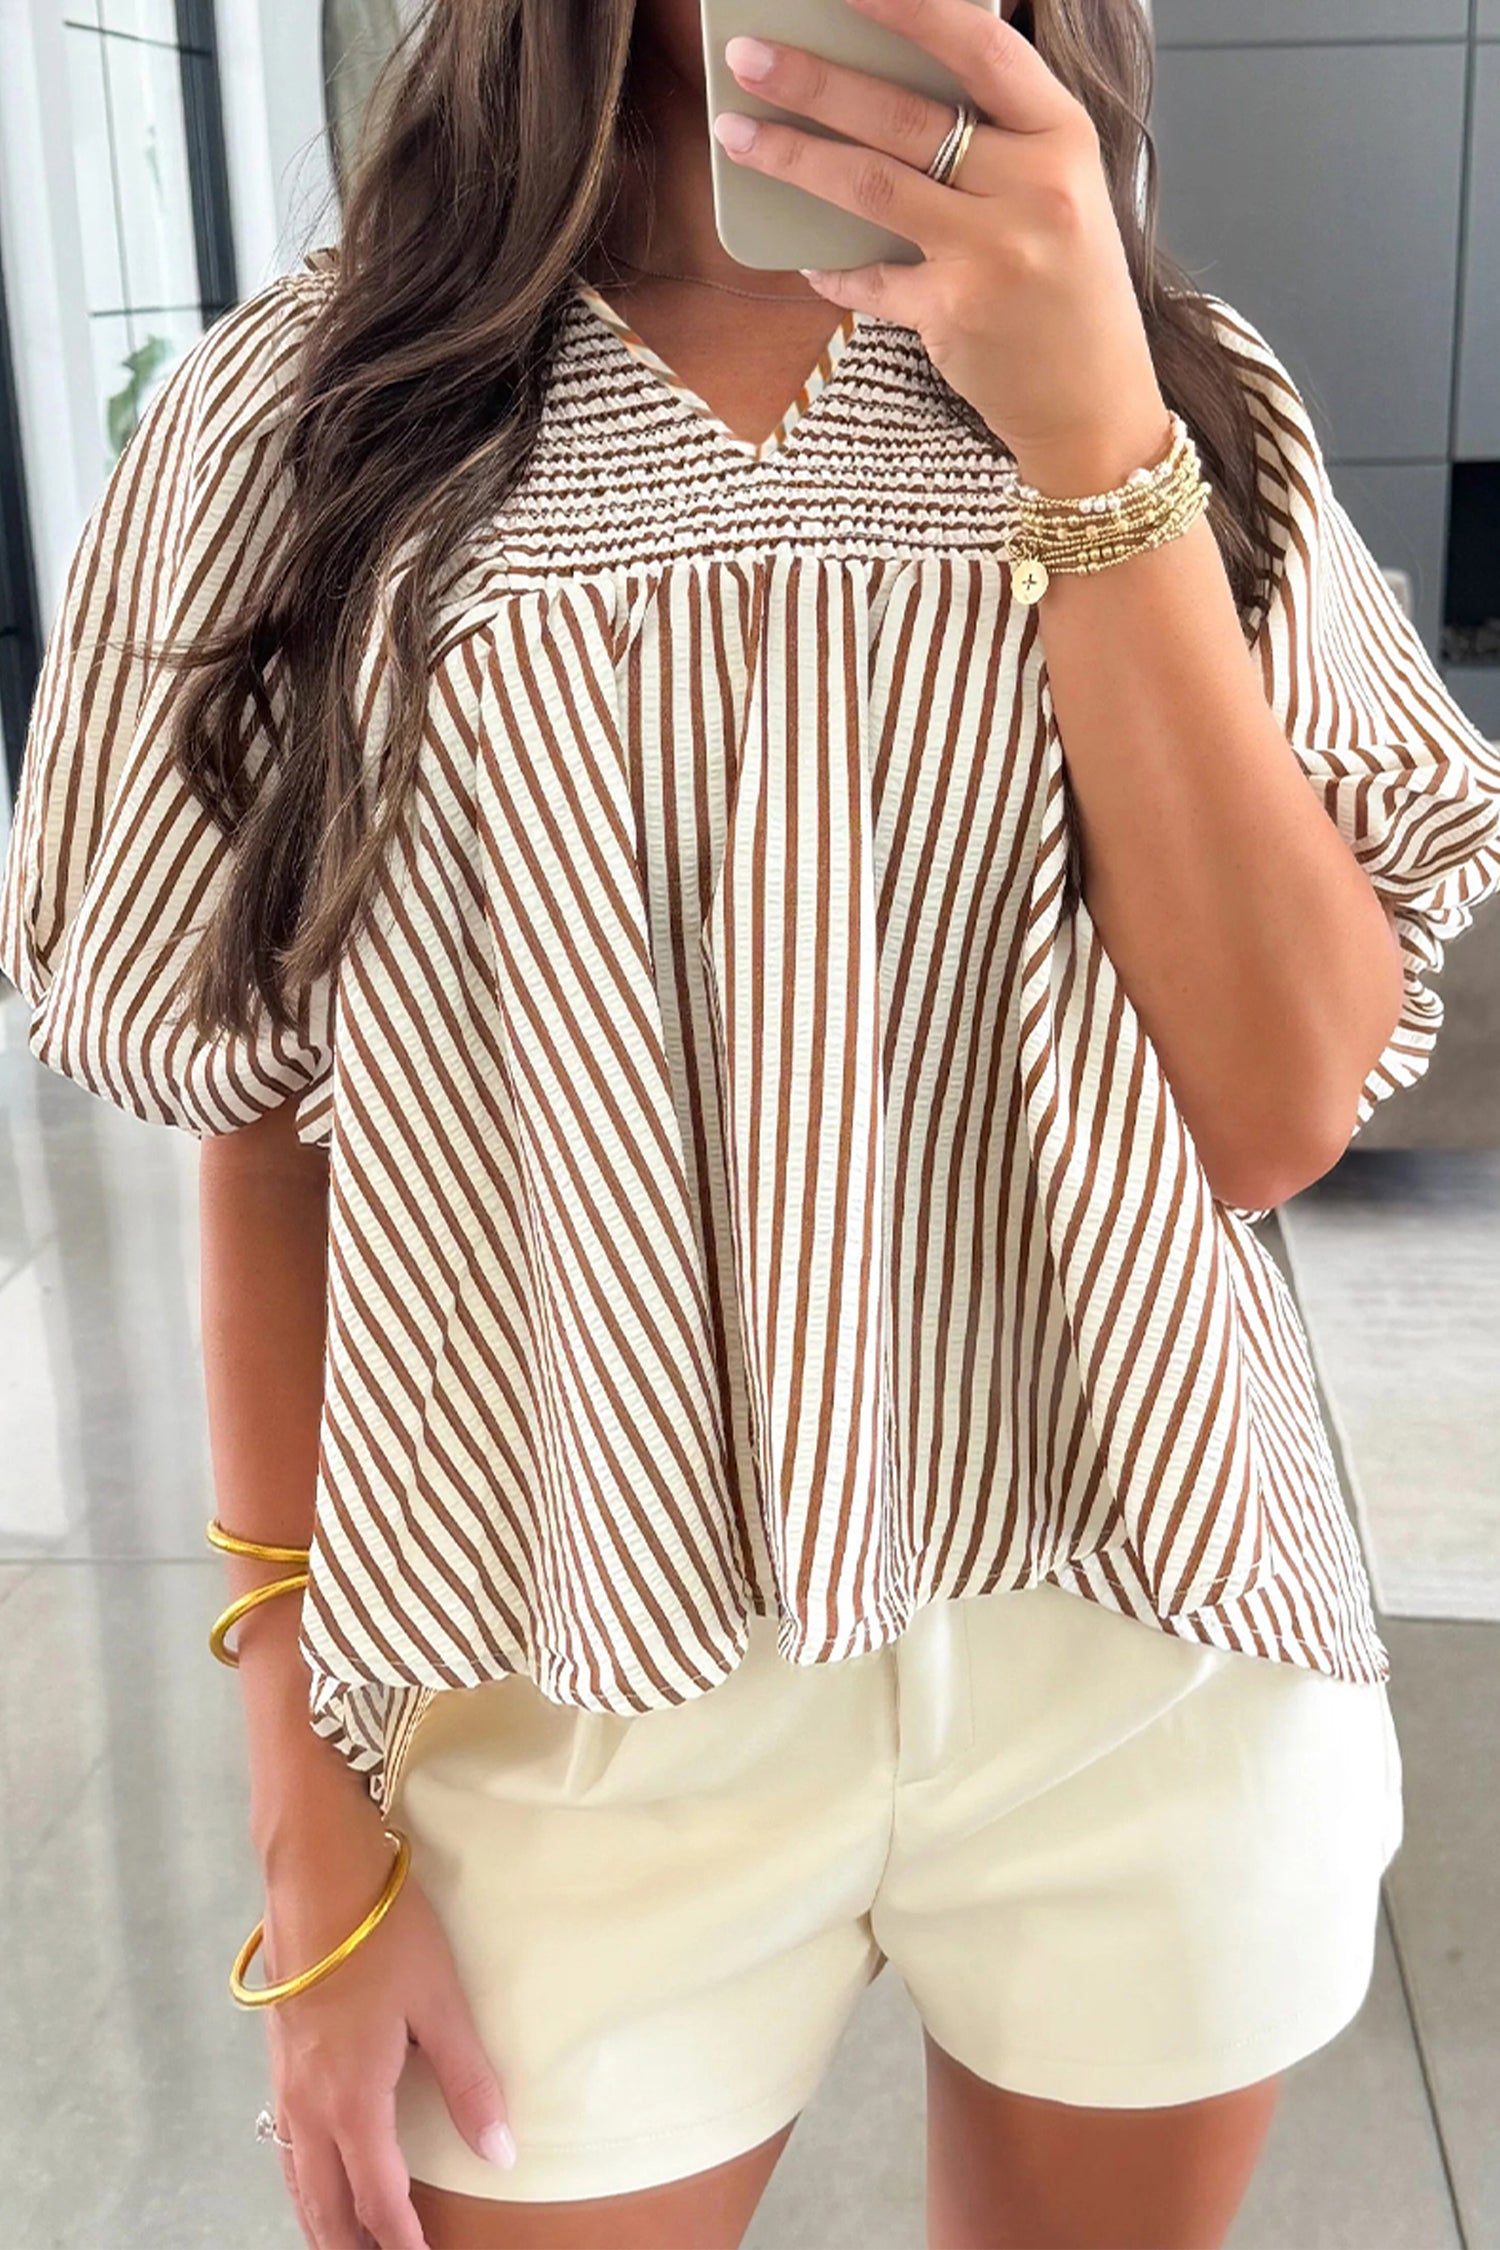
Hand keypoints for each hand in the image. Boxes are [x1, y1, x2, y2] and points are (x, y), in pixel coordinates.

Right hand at [261, 1823, 514, 2249]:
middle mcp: (309, 2104)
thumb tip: (502, 2153)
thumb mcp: (440, 2003)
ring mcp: (284, 2082)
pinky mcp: (276, 2057)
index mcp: (353, 2100)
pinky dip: (300, 2179)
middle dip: (351, 2245)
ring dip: (321, 2219)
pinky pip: (284, 2143)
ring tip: (346, 2242)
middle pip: (325, 2204)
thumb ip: (470, 2083)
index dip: (401, 2242)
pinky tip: (313, 2176)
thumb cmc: (383, 1933)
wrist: (315, 1872)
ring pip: (297, 2178)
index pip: (378, 2199)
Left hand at [715, 0, 1172, 490]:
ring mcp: (994, 252)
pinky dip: (832, 268)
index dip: (909, 8)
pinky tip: (808, 258)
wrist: (1098, 404)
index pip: (981, 49)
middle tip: (749, 57)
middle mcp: (1035, 188)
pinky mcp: (955, 312)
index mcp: (1065, 137)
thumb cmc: (1070, 292)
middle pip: (903, 115)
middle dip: (813, 80)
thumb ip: (1002, 139)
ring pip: (871, 184)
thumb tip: (897, 83)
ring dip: (793, 156)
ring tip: (737, 133)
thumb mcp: (1061, 192)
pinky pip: (870, 278)